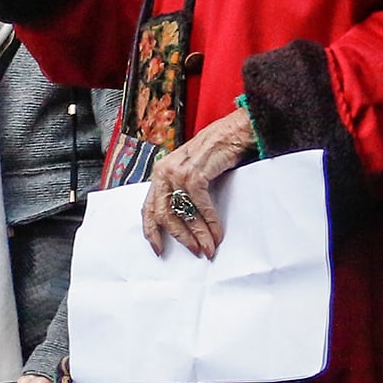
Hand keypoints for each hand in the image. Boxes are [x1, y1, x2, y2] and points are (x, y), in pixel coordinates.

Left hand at [141, 106, 257, 259]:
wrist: (233, 131)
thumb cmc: (214, 152)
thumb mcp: (190, 170)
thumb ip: (180, 190)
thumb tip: (183, 223)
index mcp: (160, 173)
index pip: (148, 207)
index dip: (151, 231)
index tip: (158, 249)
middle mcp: (164, 172)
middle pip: (164, 214)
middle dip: (180, 237)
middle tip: (195, 251)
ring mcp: (178, 172)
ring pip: (183, 212)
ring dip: (198, 233)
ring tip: (209, 247)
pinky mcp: (195, 173)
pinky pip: (200, 205)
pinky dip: (210, 221)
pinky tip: (217, 232)